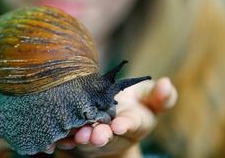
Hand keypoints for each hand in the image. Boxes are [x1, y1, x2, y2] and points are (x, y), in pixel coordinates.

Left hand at [56, 77, 177, 156]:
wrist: (113, 116)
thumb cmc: (134, 102)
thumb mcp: (149, 97)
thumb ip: (160, 94)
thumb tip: (166, 83)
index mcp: (135, 122)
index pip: (131, 124)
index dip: (125, 125)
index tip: (119, 125)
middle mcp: (115, 133)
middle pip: (108, 136)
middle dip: (101, 136)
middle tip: (95, 135)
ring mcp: (96, 137)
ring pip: (88, 140)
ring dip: (82, 139)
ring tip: (78, 135)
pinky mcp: (79, 138)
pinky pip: (70, 140)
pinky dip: (64, 140)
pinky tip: (58, 138)